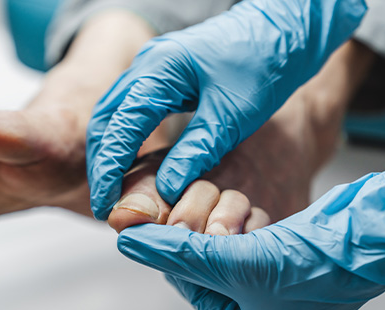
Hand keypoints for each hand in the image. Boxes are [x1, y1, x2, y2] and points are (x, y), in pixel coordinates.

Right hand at [86, 0, 365, 218]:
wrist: (282, 30)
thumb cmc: (263, 64)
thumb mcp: (232, 114)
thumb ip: (196, 150)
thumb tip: (167, 189)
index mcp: (160, 70)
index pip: (120, 126)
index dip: (109, 169)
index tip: (105, 203)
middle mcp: (146, 65)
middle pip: (106, 119)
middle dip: (102, 163)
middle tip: (105, 202)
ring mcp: (151, 68)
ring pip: (114, 115)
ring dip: (110, 152)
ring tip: (114, 189)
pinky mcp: (161, 76)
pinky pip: (131, 110)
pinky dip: (126, 139)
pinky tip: (132, 163)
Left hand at [117, 170, 384, 309]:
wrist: (369, 236)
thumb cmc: (318, 267)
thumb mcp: (238, 264)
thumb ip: (180, 253)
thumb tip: (131, 241)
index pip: (183, 281)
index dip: (175, 249)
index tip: (161, 221)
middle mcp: (247, 304)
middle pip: (197, 257)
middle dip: (206, 233)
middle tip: (221, 226)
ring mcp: (257, 273)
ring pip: (215, 234)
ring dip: (228, 218)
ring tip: (250, 225)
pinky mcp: (269, 246)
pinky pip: (237, 222)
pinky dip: (243, 213)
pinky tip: (259, 217)